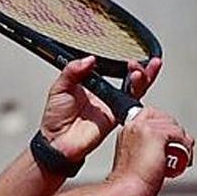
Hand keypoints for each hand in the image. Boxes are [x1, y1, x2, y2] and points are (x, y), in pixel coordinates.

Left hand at [39, 56, 161, 160]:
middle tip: (135, 63)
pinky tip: (137, 84)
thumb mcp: (59, 88)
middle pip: (127, 78)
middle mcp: (104, 94)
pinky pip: (130, 105)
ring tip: (138, 72)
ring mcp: (111, 105)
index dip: (119, 61)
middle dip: (138, 69)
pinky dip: (137, 94)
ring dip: (141, 78)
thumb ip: (72, 71)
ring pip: (134, 89)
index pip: (110, 69)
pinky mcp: (116, 116)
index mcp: (91, 84)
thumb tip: (88, 59)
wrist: (57, 141)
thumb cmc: (55, 117)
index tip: (124, 54)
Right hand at [106, 106, 194, 195]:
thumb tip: (170, 146)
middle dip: (176, 132)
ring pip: (174, 125)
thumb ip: (148, 148)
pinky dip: (185, 145)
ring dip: (184, 141)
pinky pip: (178, 133)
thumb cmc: (132, 181)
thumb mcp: (138, 158)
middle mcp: (133, 125)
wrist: (127, 188)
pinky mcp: (155, 134)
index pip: (150, 114)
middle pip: (164, 117)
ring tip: (184, 158)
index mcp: (127, 130)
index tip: (171, 140)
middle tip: (182, 149)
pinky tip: (185, 158)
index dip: (164, 124)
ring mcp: (144, 128)